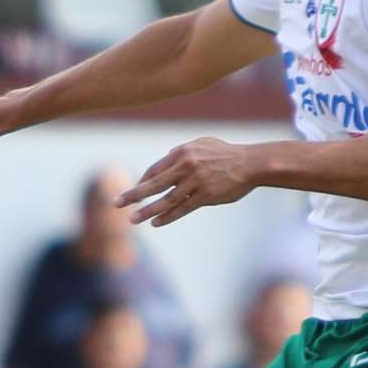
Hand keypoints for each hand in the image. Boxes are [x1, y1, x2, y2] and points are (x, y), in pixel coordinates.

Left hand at [119, 137, 269, 227]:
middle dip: (133, 195)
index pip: (155, 170)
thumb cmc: (226, 153)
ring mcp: (196, 182)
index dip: (142, 182)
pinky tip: (156, 222)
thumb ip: (181, 153)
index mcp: (181, 152)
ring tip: (133, 219)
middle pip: (154, 184)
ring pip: (166, 200)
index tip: (134, 193)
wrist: (251, 163)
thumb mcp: (201, 144)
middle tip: (116, 203)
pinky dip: (168, 216)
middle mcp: (186, 166)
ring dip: (147, 211)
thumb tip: (165, 163)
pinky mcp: (206, 196)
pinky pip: (183, 208)